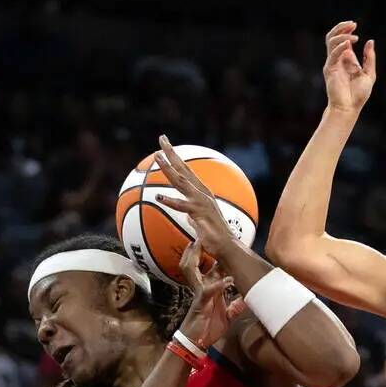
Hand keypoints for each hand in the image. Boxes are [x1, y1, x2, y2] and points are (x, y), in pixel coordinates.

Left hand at [153, 136, 241, 263]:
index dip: (175, 157)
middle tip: (162, 138)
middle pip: (184, 169)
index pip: (186, 171)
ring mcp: (202, 202)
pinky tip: (158, 197)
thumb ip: (193, 213)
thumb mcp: (200, 221)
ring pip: (181, 182)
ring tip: (157, 157)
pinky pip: (182, 206)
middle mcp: (203, 193)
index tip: (165, 146)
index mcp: (202, 193)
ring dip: (168, 169)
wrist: (228, 248)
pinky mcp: (200, 214)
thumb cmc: (215, 237)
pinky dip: (171, 201)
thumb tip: (187, 214)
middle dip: (172, 153)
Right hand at [177, 239, 245, 348]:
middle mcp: (202, 286)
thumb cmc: (210, 327)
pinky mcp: (200, 303)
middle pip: (194, 262)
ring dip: (194, 257)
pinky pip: (207, 291)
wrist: (197, 342)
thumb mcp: (228, 314)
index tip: (228, 242)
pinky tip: (225, 281)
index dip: (219, 254)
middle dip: (198, 247)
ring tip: (199, 244)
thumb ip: (236, 305)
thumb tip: (248, 301)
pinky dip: (217, 285)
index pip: (213, 266)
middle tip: (205, 233)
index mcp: (210, 287)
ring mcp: (199, 293)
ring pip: (191, 270)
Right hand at [323, 21, 375, 113]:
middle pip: (333, 37)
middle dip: (341, 28)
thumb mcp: (369, 74)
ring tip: (353, 37)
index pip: (343, 39)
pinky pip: (332, 54)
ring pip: (331, 42)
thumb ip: (369, 58)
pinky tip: (347, 44)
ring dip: (341, 36)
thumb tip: (370, 41)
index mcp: (347, 59)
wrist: (349, 107)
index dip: (347, 30)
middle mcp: (338, 59)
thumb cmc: (358, 94)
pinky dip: (339, 47)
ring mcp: (332, 63)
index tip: (354, 25)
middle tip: (352, 24)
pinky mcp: (329, 69)